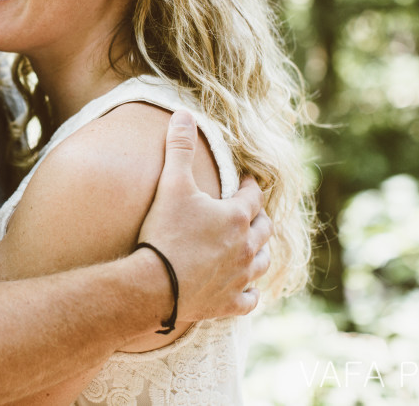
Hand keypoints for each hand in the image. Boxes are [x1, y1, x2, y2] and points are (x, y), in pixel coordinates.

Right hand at [137, 110, 271, 320]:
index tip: (246, 181)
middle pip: (264, 228)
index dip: (250, 185)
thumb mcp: (171, 183)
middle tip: (250, 212)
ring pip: (263, 263)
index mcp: (236, 216)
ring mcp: (240, 277)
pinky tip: (245, 288)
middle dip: (259, 217)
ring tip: (254, 246)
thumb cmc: (164, 232)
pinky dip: (250, 292)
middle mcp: (246, 246)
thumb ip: (179, 147)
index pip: (253, 195)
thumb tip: (183, 113)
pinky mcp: (229, 303)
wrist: (154, 285)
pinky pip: (250, 299)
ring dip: (260, 252)